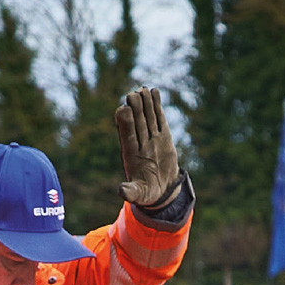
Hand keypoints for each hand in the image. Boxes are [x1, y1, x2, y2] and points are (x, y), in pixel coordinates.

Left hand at [116, 86, 180, 208]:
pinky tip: (155, 91)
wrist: (161, 189)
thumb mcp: (138, 194)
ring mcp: (150, 136)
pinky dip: (156, 105)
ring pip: (147, 115)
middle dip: (134, 107)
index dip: (125, 120)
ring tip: (145, 90)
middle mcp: (139, 141)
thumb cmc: (146, 192)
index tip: (125, 109)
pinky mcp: (162, 135)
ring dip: (145, 102)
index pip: (125, 131)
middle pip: (135, 119)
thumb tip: (121, 192)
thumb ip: (130, 192)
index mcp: (130, 152)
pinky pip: (158, 117)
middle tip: (134, 95)